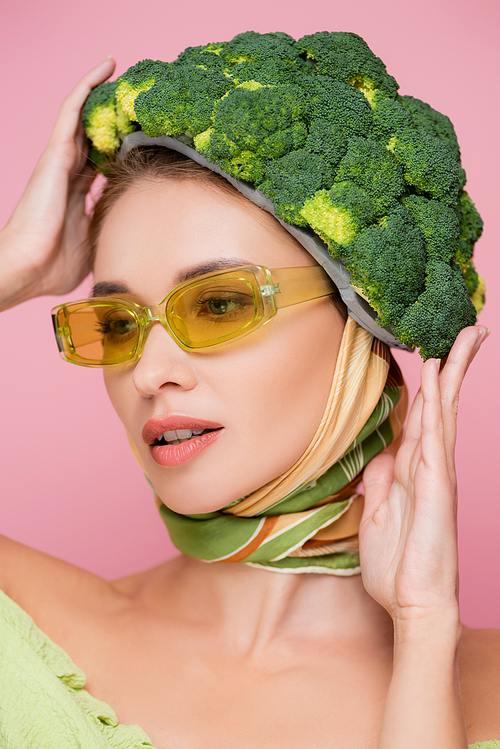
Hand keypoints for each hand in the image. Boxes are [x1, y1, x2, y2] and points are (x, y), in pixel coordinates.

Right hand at [0, 57, 115, 308]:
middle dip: (112, 115)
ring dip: (99, 90)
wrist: (28, 268)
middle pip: (94, 133)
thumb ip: (111, 234)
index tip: (145, 136)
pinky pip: (72, 111)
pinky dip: (86, 87)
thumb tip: (138, 239)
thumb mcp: (94, 247)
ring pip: (82, 114)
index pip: (102, 161)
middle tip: (134, 96)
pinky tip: (105, 68)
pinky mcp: (56, 154)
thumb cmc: (54, 266)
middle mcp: (69, 173)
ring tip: (119, 67)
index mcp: (78, 193)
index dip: (121, 146)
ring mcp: (61, 161)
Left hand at [359, 326, 488, 626]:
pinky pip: (435, 437)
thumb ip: (382, 481)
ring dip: (451, 373)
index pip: (423, 416)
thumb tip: (383, 454)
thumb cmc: (397, 566)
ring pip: (444, 412)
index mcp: (413, 471)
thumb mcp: (377, 516)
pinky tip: (439, 379)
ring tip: (463, 337)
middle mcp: (429, 465)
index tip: (434, 353)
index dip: (430, 384)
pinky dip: (436, 405)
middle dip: (453, 366)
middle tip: (468, 330)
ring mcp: (436, 474)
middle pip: (442, 405)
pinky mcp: (436, 487)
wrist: (412, 605)